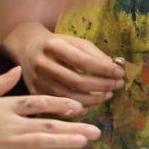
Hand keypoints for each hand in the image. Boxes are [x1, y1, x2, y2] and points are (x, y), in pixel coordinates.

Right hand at [0, 67, 100, 148]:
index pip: (39, 102)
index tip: (78, 106)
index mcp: (8, 106)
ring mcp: (7, 144)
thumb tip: (19, 69)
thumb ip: (1, 83)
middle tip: (95, 130)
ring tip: (83, 142)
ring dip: (63, 142)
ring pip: (40, 143)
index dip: (60, 103)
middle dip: (73, 127)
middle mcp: (11, 124)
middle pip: (47, 124)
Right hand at [9, 24, 124, 106]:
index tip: (121, 73)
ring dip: (93, 99)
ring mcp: (37, 81)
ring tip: (108, 94)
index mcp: (53, 47)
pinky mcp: (35, 93)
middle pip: (77, 81)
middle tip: (118, 85)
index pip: (83, 61)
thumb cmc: (58, 44)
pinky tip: (92, 103)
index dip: (104, 69)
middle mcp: (43, 65)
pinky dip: (80, 106)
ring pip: (69, 97)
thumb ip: (95, 54)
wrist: (27, 47)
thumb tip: (115, 69)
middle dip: (102, 86)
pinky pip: (60, 105)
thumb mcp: (76, 42)